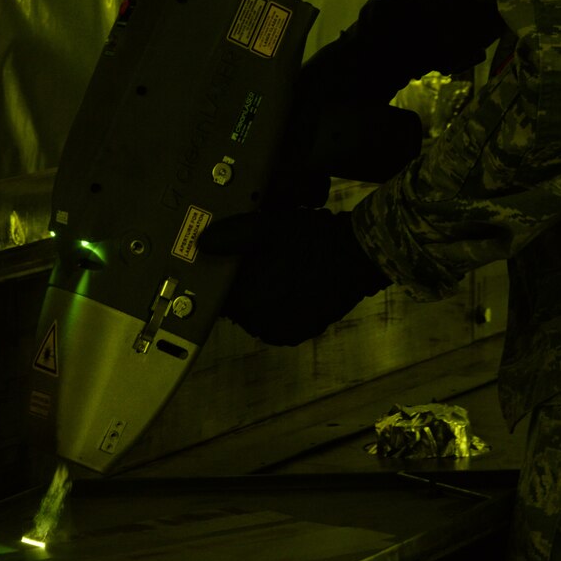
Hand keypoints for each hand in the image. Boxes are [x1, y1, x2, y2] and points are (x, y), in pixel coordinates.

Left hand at [197, 208, 390, 345]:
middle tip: (259, 260)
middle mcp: (262, 325)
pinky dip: (281, 305)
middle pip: (238, 305)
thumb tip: (201, 243)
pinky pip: (279, 320)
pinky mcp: (304, 333)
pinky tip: (293, 284)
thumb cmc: (312, 240)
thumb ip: (231, 236)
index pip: (219, 295)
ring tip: (279, 270)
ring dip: (262, 296)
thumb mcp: (268, 227)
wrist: (359, 256)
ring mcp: (284, 332)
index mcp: (248, 302)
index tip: (232, 261)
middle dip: (244, 286)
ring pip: (259, 313)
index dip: (223, 277)